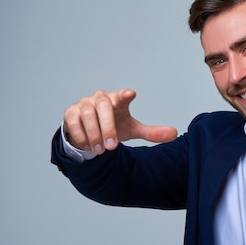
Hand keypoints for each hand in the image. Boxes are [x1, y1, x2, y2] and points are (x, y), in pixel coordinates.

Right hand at [63, 89, 177, 154]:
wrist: (89, 131)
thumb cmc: (113, 125)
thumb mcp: (132, 130)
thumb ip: (151, 132)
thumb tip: (174, 134)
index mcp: (116, 100)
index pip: (121, 95)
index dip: (125, 94)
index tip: (131, 94)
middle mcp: (99, 99)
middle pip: (103, 108)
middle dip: (108, 128)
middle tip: (112, 147)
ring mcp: (83, 104)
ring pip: (88, 116)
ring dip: (94, 135)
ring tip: (100, 150)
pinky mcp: (70, 113)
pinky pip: (74, 123)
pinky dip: (81, 136)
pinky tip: (87, 146)